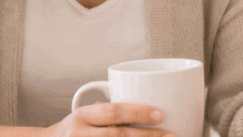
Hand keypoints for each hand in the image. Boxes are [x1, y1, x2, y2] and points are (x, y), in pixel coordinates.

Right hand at [42, 102, 174, 136]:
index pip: (112, 112)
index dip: (137, 112)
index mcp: (82, 116)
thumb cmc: (71, 130)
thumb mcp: (83, 115)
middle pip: (118, 135)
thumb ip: (105, 112)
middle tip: (170, 134)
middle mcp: (80, 134)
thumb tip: (140, 108)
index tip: (160, 114)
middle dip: (146, 136)